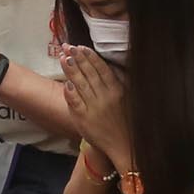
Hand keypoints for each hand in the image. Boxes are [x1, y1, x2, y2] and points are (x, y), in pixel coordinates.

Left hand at [60, 44, 131, 165]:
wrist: (124, 147)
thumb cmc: (127, 123)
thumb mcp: (130, 100)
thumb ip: (121, 84)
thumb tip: (111, 67)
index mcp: (117, 91)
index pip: (101, 69)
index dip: (90, 57)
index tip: (81, 47)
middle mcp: (106, 97)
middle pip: (89, 73)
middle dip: (78, 58)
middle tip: (68, 46)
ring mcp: (94, 108)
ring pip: (80, 84)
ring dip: (71, 69)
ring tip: (63, 57)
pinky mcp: (84, 119)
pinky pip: (75, 102)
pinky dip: (70, 91)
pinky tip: (65, 81)